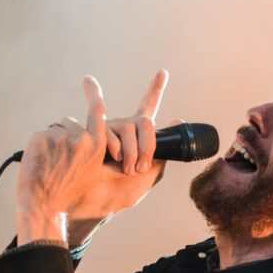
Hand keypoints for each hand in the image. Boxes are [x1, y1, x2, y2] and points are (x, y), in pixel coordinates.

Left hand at [14, 75, 110, 242]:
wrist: (44, 205)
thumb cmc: (68, 194)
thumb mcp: (93, 174)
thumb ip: (94, 152)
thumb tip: (84, 134)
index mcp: (97, 146)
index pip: (97, 111)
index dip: (93, 93)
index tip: (88, 80)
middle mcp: (81, 138)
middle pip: (69, 125)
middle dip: (63, 139)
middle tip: (57, 163)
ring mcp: (60, 137)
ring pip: (53, 134)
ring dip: (49, 146)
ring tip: (49, 168)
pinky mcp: (40, 138)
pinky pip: (39, 137)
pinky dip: (37, 148)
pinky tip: (39, 164)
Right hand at [68, 70, 172, 224]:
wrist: (98, 200)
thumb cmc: (124, 190)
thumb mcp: (150, 173)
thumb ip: (164, 151)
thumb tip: (179, 120)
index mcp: (138, 135)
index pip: (148, 107)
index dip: (155, 89)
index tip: (162, 72)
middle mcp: (123, 127)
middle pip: (143, 122)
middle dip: (147, 144)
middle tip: (142, 165)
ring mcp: (108, 128)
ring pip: (127, 128)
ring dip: (131, 151)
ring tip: (124, 167)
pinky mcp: (93, 132)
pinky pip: (108, 131)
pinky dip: (114, 147)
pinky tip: (110, 158)